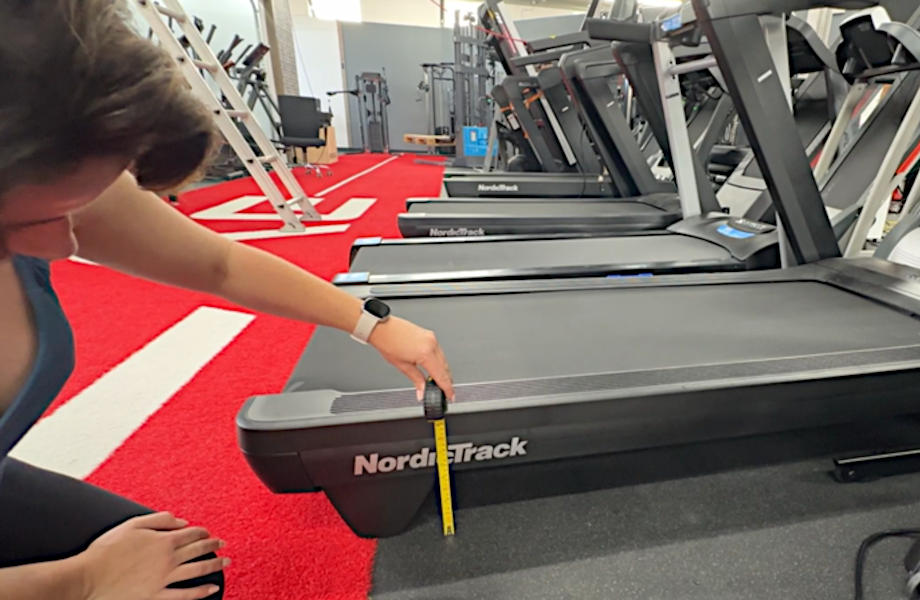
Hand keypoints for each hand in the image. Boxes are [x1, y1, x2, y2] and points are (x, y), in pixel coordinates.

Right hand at [79, 512, 226, 599]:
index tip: (208, 533)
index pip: (192, 533)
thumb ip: (160, 520)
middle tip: (223, 544)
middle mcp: (168, 559)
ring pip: (198, 571)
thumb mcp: (133, 525)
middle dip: (214, 546)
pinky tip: (212, 588)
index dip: (203, 532)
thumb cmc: (107, 550)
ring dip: (215, 565)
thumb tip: (182, 521)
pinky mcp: (157, 596)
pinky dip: (201, 592)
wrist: (88, 577)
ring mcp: (164, 579)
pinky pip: (185, 595)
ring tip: (226, 562)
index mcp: (163, 540)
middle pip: (199, 550)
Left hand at [369, 317, 455, 400]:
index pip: (441, 375)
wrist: (382, 327)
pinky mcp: (429, 335)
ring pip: (443, 360)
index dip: (447, 388)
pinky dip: (439, 361)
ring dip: (443, 371)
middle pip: (445, 368)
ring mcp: (432, 338)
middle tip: (445, 392)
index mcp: (425, 353)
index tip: (450, 396)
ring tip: (439, 382)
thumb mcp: (402, 366)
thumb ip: (416, 379)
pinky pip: (439, 352)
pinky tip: (435, 368)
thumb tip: (422, 391)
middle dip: (446, 381)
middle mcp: (431, 344)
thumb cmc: (388, 343)